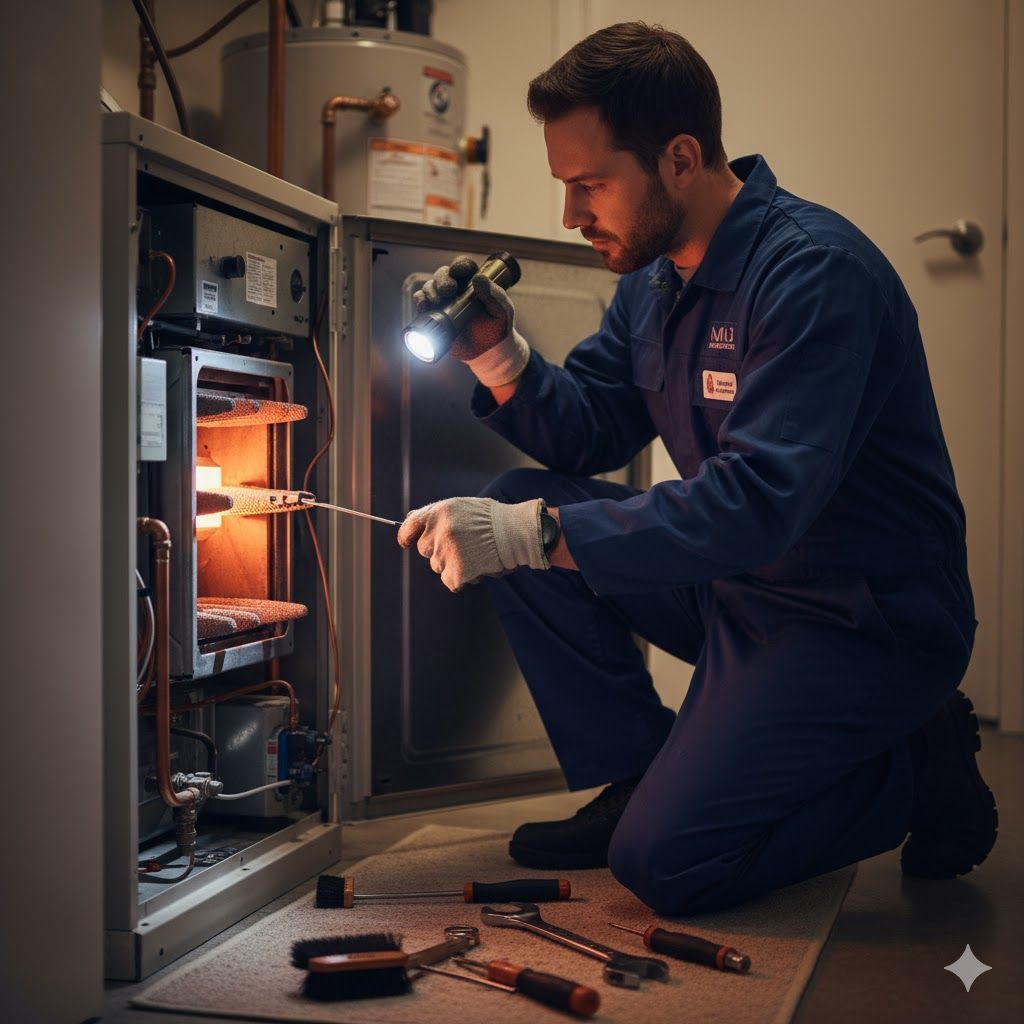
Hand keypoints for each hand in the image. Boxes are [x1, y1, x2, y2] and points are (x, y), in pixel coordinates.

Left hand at [397, 497, 547, 591]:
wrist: (515, 534)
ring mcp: (446, 554)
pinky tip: (477, 567)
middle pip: (425, 549)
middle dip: (438, 549)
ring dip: (452, 564)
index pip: (410, 525)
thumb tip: (412, 519)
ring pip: (438, 566)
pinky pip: (450, 581)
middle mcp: (438, 532)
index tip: (405, 542)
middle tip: (461, 545)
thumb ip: (437, 514)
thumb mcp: (462, 506)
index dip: (406, 536)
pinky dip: (461, 578)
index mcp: (438, 512)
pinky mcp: (456, 573)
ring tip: (475, 554)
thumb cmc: (492, 519)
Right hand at [414, 257, 528, 385]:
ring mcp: (443, 301)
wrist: (487, 351)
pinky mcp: (433, 314)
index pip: (463, 266)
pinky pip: (422, 303)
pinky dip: (420, 302)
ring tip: (437, 301)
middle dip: (442, 279)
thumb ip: (495, 295)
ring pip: (430, 287)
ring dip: (430, 290)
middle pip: (443, 274)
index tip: (458, 272)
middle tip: (448, 290)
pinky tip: (423, 306)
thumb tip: (479, 277)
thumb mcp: (502, 311)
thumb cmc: (498, 327)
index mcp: (473, 282)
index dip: (459, 265)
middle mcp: (456, 288)